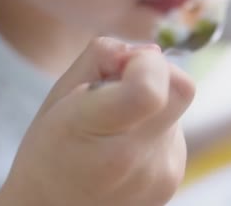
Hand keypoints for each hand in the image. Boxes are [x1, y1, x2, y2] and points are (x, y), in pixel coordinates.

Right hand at [0, 37, 195, 205]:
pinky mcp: (173, 178)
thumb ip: (103, 57)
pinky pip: (175, 130)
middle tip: (119, 88)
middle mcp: (140, 160)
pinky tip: (125, 144)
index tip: (119, 66)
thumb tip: (151, 51)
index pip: (153, 88)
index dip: (143, 62)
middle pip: (181, 88)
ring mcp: (163, 174)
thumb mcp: (58, 94)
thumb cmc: (49, 151)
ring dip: (153, 102)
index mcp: (102, 136)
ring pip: (178, 107)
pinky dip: (155, 125)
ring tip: (116, 127)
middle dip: (155, 73)